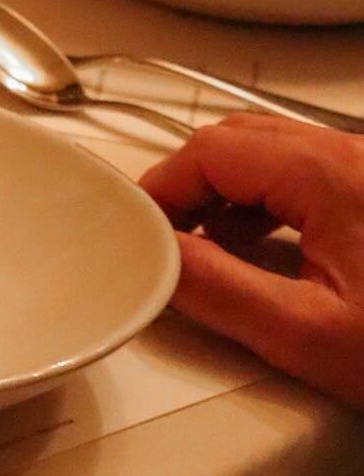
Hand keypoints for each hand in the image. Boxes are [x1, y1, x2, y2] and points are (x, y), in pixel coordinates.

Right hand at [141, 116, 363, 408]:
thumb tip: (155, 263)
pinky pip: (311, 177)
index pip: (209, 149)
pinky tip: (264, 255)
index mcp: (328, 173)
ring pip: (276, 156)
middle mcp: (355, 156)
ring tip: (204, 251)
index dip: (160, 188)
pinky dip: (271, 205)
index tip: (134, 230)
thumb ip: (218, 292)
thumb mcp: (308, 335)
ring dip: (229, 194)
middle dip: (190, 186)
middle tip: (159, 240)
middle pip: (241, 140)